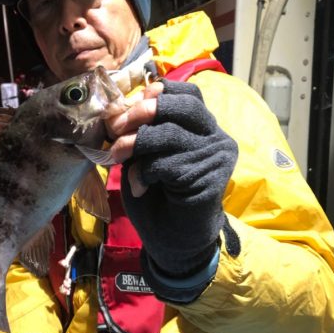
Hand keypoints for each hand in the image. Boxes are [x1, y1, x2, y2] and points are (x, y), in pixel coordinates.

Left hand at [107, 80, 237, 299]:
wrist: (172, 239)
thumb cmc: (156, 193)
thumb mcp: (143, 153)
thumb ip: (140, 130)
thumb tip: (119, 108)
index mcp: (201, 125)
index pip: (188, 92)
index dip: (157, 93)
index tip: (128, 107)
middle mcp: (216, 136)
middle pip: (184, 106)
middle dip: (143, 111)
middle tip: (116, 127)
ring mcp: (218, 156)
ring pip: (171, 134)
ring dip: (135, 143)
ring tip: (117, 156)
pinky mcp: (213, 179)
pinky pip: (169, 164)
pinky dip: (144, 173)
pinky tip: (140, 187)